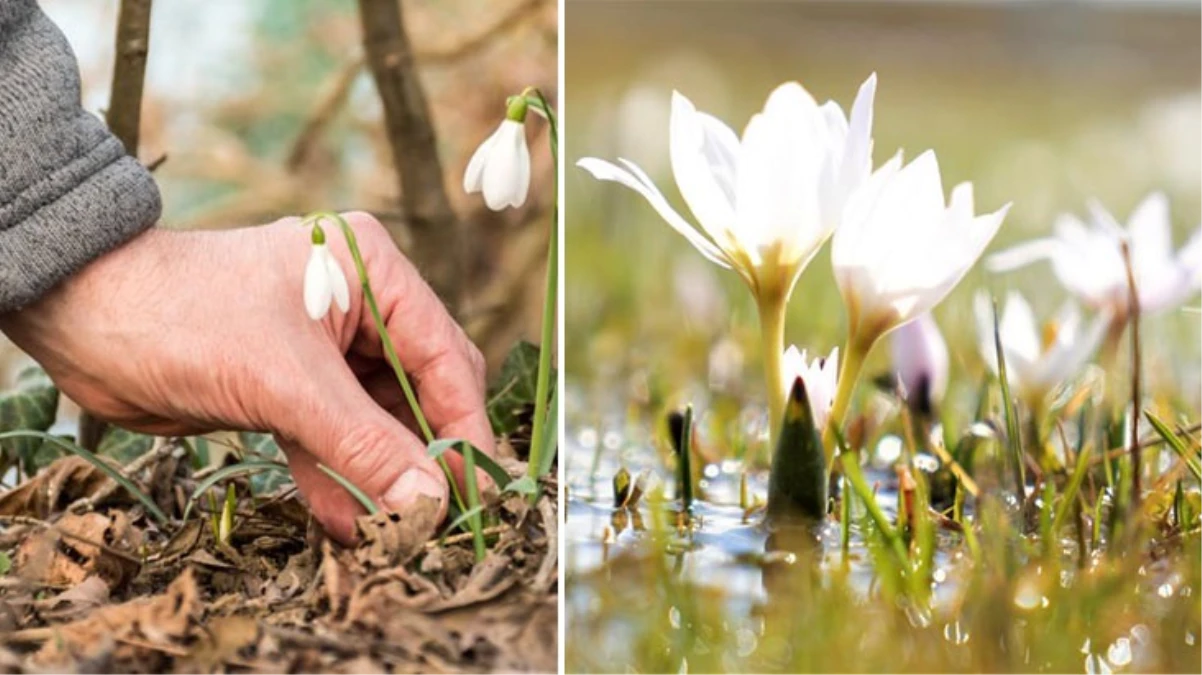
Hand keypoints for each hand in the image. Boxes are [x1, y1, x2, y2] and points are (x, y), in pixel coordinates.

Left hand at [0, 212, 493, 542]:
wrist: (83, 320)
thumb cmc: (184, 317)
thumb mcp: (286, 383)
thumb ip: (364, 445)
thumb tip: (429, 500)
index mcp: (373, 271)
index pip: (443, 356)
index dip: (463, 424)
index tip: (476, 486)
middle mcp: (358, 304)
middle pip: (417, 390)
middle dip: (423, 453)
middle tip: (439, 512)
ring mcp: (323, 347)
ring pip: (374, 421)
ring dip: (379, 474)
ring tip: (394, 529)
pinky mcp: (289, 384)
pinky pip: (331, 436)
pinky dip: (337, 476)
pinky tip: (348, 521)